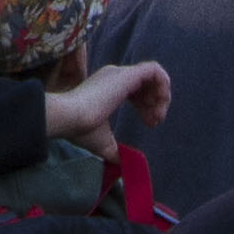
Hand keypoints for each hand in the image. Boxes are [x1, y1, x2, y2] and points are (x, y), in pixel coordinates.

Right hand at [40, 61, 169, 151]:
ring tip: (158, 116)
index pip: (134, 91)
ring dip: (161, 96)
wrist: (70, 117)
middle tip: (155, 122)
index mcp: (107, 88)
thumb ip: (115, 151)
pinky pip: (154, 69)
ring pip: (152, 75)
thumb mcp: (102, 143)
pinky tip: (160, 103)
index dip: (145, 107)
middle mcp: (114, 77)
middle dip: (155, 103)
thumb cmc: (81, 129)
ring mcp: (120, 73)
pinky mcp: (127, 75)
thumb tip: (122, 163)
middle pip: (144, 84)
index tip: (150, 124)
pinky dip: (163, 84)